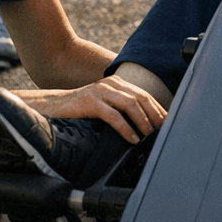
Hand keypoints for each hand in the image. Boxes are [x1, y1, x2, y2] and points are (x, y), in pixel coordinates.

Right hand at [23, 75, 166, 142]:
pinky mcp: (90, 101)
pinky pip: (113, 115)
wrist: (53, 106)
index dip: (158, 109)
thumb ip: (121, 109)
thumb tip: (145, 126)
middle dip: (155, 115)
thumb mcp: (105, 105)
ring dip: (143, 121)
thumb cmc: (81, 109)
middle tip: (164, 131)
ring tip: (150, 135)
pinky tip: (132, 138)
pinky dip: (126, 128)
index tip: (168, 124)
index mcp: (117, 83)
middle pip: (140, 98)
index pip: (144, 95)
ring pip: (130, 104)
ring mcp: (100, 91)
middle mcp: (111, 84)